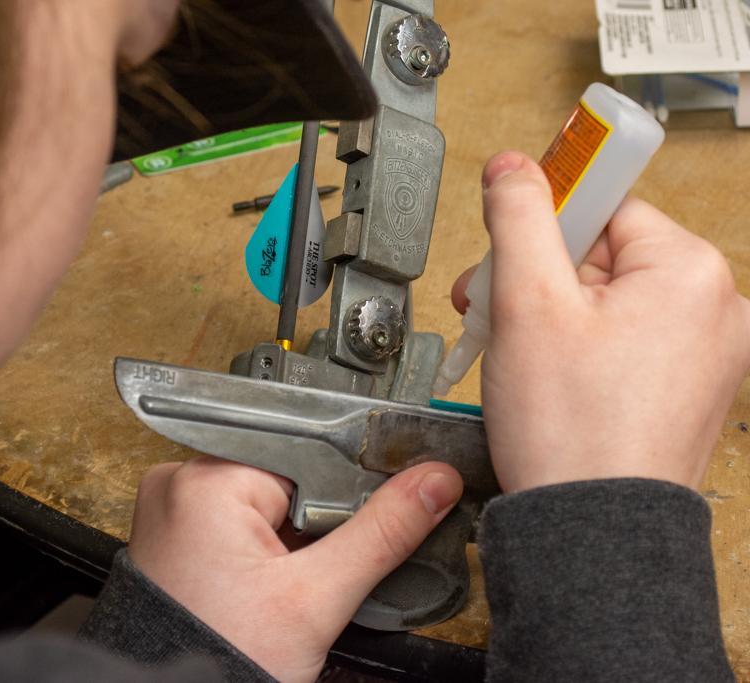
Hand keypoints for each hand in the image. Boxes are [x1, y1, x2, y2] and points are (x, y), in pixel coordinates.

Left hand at [128, 456, 462, 682]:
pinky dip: (262, 546)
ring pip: (263, 498)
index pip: (306, 452)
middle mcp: (179, 482)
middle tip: (313, 573)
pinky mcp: (173, 535)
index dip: (348, 486)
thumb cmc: (220, 657)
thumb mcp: (316, 599)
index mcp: (206, 479)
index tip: (376, 516)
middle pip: (286, 474)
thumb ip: (382, 532)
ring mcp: (171, 509)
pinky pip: (234, 519)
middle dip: (318, 517)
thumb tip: (435, 481)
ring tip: (284, 584)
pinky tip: (265, 583)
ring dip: (291, 534)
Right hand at [453, 151, 749, 492]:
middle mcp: (716, 308)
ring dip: (553, 314)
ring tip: (518, 352)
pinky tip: (548, 374)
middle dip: (539, 277)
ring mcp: (707, 354)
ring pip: (610, 300)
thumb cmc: (572, 432)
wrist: (591, 529)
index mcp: (691, 272)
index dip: (542, 225)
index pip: (603, 206)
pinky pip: (627, 340)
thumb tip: (514, 167)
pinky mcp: (688, 388)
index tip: (508, 244)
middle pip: (604, 254)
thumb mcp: (527, 302)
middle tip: (497, 309)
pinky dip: (581, 347)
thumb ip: (519, 217)